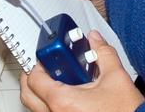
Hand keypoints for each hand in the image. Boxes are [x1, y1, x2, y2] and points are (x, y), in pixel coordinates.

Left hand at [19, 32, 143, 111]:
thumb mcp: (116, 77)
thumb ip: (103, 53)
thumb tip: (95, 39)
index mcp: (63, 102)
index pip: (35, 79)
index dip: (40, 63)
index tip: (50, 56)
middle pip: (28, 95)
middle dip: (34, 78)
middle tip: (48, 67)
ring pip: (37, 107)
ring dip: (42, 92)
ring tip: (61, 81)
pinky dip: (52, 104)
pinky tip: (71, 96)